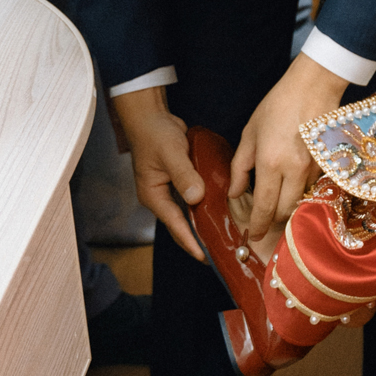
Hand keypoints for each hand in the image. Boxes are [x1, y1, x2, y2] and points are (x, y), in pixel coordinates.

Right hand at [112, 86, 205, 259]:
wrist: (151, 118)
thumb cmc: (155, 135)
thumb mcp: (171, 153)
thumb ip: (184, 175)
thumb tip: (196, 197)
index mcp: (154, 196)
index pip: (175, 225)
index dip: (190, 242)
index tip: (205, 257)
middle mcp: (161, 197)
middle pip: (182, 224)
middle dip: (199, 239)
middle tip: (220, 251)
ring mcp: (170, 191)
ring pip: (189, 213)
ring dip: (204, 223)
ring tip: (224, 235)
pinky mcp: (179, 182)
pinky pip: (193, 199)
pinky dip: (206, 205)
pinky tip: (222, 208)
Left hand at [229, 53, 347, 243]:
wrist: (313, 87)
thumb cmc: (278, 106)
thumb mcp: (250, 133)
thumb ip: (240, 166)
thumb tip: (235, 193)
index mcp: (271, 162)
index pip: (264, 207)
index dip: (258, 226)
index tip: (253, 236)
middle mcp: (294, 170)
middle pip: (286, 212)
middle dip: (274, 221)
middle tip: (264, 222)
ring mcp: (315, 168)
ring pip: (302, 201)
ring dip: (290, 207)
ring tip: (279, 203)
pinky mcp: (328, 163)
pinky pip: (314, 187)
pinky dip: (303, 193)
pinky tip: (295, 187)